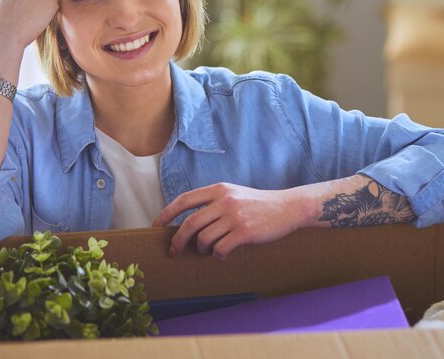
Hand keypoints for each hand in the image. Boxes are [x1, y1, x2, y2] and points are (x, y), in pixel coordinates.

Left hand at [152, 183, 312, 260]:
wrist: (288, 208)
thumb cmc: (258, 204)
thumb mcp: (234, 194)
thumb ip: (213, 202)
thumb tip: (187, 222)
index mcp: (218, 189)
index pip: (184, 200)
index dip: (166, 213)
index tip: (155, 226)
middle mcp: (224, 200)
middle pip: (190, 223)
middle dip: (178, 240)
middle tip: (174, 251)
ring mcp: (234, 216)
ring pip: (204, 239)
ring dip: (203, 249)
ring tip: (209, 250)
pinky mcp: (244, 232)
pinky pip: (220, 248)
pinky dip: (217, 254)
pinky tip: (222, 254)